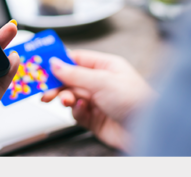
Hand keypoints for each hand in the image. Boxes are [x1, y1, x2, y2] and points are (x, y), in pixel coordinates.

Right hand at [41, 50, 155, 152]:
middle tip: (46, 90)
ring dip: (66, 98)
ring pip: (71, 96)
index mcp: (105, 66)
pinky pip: (77, 113)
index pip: (76, 59)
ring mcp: (97, 100)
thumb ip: (75, 73)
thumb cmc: (135, 100)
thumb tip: (55, 63)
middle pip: (70, 79)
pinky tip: (85, 111)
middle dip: (58, 84)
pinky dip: (77, 112)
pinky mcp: (95, 118)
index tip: (43, 65)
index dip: (59, 62)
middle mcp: (101, 82)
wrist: (147, 130)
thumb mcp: (102, 81)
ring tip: (66, 101)